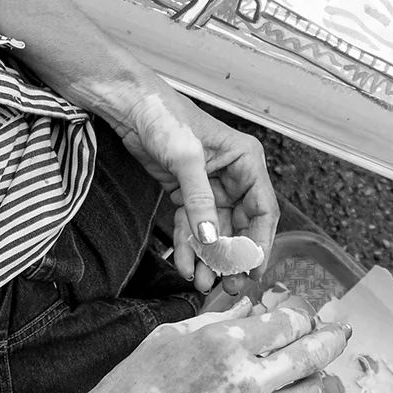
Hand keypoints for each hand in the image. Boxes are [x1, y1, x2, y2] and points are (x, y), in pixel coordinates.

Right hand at [66, 302, 352, 392]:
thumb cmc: (136, 384)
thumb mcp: (173, 335)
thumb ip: (219, 321)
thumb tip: (248, 309)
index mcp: (227, 345)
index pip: (289, 323)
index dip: (301, 314)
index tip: (303, 312)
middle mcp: (247, 382)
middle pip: (312, 357)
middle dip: (331, 340)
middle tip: (340, 333)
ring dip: (310, 378)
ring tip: (303, 370)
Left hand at [101, 84, 278, 290]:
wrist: (130, 106)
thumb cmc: (164, 117)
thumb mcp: (186, 158)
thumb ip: (200, 201)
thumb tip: (212, 239)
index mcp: (245, 161)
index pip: (263, 210)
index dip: (261, 243)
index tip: (254, 271)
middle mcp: (234, 175)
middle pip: (241, 226)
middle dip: (233, 257)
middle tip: (228, 286)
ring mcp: (210, 186)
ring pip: (215, 231)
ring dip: (210, 258)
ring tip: (203, 283)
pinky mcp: (187, 193)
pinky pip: (193, 226)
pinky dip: (189, 245)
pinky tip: (186, 264)